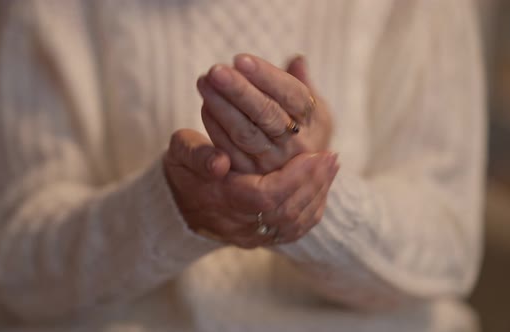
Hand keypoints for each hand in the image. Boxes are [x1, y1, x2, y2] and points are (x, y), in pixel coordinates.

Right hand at [163, 129, 338, 246]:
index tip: (315, 154)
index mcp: (223, 201)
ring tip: (330, 168)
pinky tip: (320, 187)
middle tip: (332, 157)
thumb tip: (219, 162)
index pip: (268, 197)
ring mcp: (252, 236)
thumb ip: (196, 153)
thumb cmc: (183, 170)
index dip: (295, 177)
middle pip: (288, 211)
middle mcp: (241, 225)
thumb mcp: (180, 153)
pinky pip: (293, 230)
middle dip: (314, 182)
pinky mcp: (261, 239)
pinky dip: (312, 208)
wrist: (177, 204)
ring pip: (295, 224)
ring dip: (318, 194)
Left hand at [197, 54, 332, 173]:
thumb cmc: (301, 131)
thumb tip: (297, 60)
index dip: (267, 76)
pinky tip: (205, 105)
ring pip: (246, 133)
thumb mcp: (312, 110)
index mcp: (314, 121)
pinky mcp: (250, 177)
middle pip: (267, 114)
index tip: (240, 59)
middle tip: (215, 70)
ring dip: (222, 106)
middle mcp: (296, 145)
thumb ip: (300, 83)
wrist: (296, 178)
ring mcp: (272, 163)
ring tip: (204, 82)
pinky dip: (216, 127)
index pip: (293, 95)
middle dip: (239, 90)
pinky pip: (231, 151)